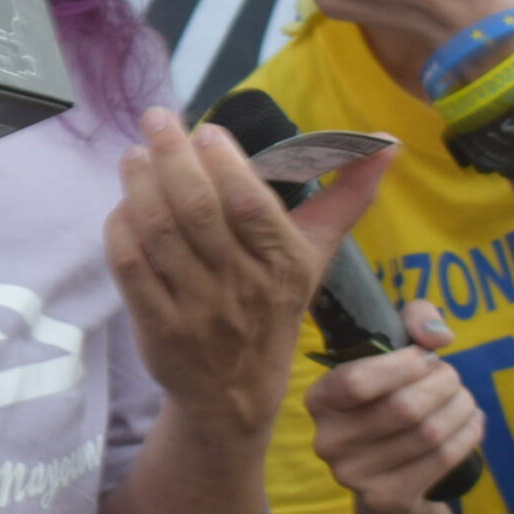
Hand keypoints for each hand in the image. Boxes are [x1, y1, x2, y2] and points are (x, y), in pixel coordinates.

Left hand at [105, 107, 389, 433]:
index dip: (225, 165)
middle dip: (173, 158)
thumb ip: (349, 196)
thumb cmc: (274, 306)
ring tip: (134, 154)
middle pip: (199, 212)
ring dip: (141, 186)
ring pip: (160, 234)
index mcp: (284, 264)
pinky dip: (122, 229)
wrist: (237, 394)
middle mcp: (241, 287)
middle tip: (156, 119)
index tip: (207, 131)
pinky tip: (123, 205)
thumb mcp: (318, 256)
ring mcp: (196, 310)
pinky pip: (132, 267)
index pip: (251, 207)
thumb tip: (391, 144)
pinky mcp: (157, 328)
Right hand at [305, 300, 485, 513]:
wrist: (389, 469)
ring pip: (428, 433)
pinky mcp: (386, 498)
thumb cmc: (390, 396)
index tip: (426, 357)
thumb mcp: (393, 352)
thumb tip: (438, 337)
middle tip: (453, 379)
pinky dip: (468, 434)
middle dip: (443, 384)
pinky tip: (473, 422)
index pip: (357, 381)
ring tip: (465, 399)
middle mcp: (328, 441)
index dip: (403, 365)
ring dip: (460, 408)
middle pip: (404, 408)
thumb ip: (414, 321)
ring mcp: (355, 475)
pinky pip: (442, 459)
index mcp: (319, 400)